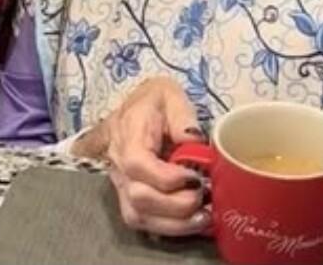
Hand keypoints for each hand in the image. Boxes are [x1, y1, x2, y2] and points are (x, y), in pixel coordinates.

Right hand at [78, 76, 209, 236]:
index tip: (195, 177)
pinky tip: (192, 221)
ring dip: (174, 223)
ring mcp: (121, 182)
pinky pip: (142, 221)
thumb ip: (182, 116)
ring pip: (137, 215)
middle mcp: (118, 161)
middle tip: (203, 194)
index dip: (167, 178)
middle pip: (137, 196)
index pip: (137, 163)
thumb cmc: (155, 101)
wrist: (136, 106)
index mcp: (128, 131)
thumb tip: (194, 141)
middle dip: (175, 204)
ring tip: (203, 216)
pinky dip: (169, 228)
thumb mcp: (170, 94)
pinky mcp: (128, 196)